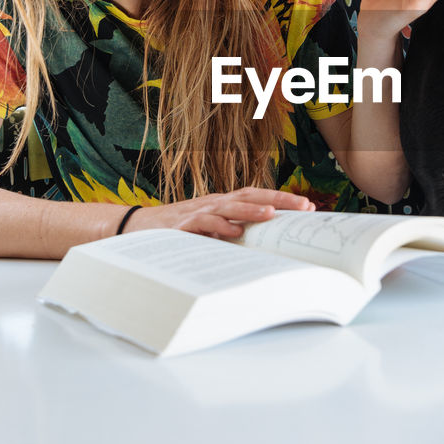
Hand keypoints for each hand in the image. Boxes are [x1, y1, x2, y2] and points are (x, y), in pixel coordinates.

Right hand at [125, 187, 314, 239]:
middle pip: (249, 196)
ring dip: (250, 210)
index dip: (281, 199)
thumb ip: (232, 233)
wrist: (135, 229)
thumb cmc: (177, 232)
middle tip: (303, 206)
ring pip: (227, 206)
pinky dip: (216, 226)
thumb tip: (267, 247)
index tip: (308, 206)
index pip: (257, 196)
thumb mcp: (209, 231)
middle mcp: (213, 203)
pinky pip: (200, 223)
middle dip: (277, 200)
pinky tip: (232, 232)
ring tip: (272, 216)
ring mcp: (196, 212)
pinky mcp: (179, 226)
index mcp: (222, 204)